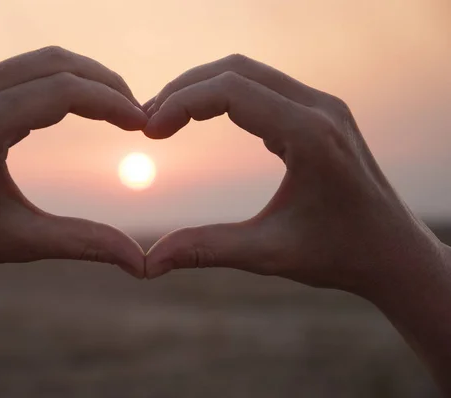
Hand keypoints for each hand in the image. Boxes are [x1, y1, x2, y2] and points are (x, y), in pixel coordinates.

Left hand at [0, 46, 147, 297]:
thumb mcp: (21, 242)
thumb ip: (85, 244)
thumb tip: (140, 263)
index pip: (62, 91)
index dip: (112, 103)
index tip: (142, 124)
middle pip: (55, 64)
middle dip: (105, 84)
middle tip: (136, 114)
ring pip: (40, 60)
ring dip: (84, 78)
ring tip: (116, 109)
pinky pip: (21, 70)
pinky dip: (58, 81)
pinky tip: (80, 107)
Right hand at [143, 54, 443, 295]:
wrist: (393, 252)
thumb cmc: (340, 255)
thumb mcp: (268, 253)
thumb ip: (206, 249)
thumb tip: (150, 262)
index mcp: (310, 134)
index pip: (230, 90)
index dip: (180, 103)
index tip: (149, 132)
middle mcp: (320, 108)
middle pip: (235, 70)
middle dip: (184, 90)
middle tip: (150, 122)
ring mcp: (323, 107)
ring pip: (249, 73)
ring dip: (203, 89)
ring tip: (168, 119)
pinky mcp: (320, 114)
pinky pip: (264, 87)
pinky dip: (225, 96)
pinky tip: (203, 119)